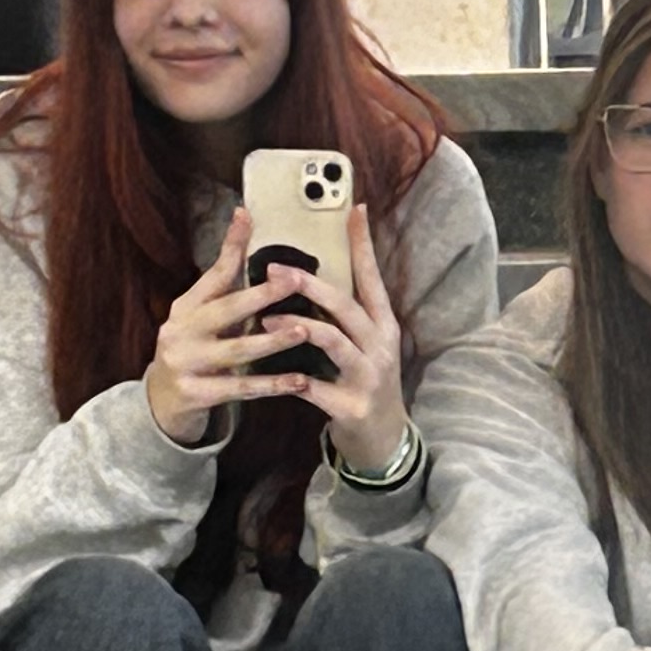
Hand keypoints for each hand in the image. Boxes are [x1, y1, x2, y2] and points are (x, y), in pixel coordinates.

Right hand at [140, 209, 318, 447]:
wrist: (161, 402)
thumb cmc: (195, 350)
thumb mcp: (202, 316)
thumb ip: (225, 279)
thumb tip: (243, 220)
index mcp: (186, 307)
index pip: (213, 273)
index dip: (231, 246)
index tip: (247, 218)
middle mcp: (180, 331)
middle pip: (225, 310)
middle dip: (261, 295)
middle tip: (294, 281)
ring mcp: (185, 364)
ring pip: (236, 352)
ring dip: (272, 341)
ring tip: (302, 331)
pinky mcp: (195, 394)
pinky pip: (241, 389)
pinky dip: (271, 385)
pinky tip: (299, 380)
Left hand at [254, 204, 409, 474]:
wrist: (383, 439)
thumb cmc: (366, 383)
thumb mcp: (367, 345)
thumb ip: (347, 315)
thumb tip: (317, 275)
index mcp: (383, 325)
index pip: (372, 278)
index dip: (362, 245)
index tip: (352, 210)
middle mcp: (381, 346)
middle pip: (347, 306)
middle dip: (311, 285)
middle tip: (276, 269)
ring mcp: (369, 376)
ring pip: (333, 342)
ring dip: (297, 326)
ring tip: (267, 318)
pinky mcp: (352, 406)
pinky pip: (316, 388)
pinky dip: (295, 380)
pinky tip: (275, 374)